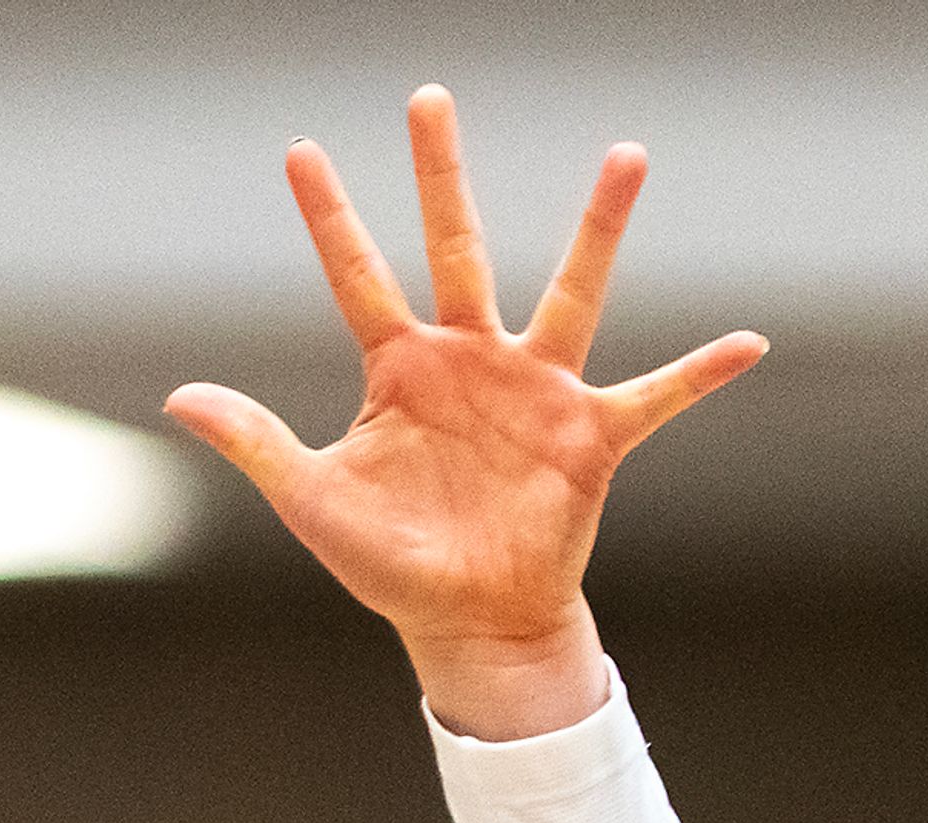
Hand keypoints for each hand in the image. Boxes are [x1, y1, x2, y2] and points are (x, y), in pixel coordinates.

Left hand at [164, 88, 765, 740]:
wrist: (465, 623)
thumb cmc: (389, 562)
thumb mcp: (311, 500)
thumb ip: (254, 440)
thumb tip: (178, 395)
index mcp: (400, 370)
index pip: (355, 277)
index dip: (328, 217)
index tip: (300, 148)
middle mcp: (470, 360)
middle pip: (456, 247)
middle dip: (442, 174)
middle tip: (428, 94)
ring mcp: (535, 390)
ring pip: (570, 292)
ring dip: (598, 229)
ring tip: (626, 155)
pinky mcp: (590, 436)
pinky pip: (654, 395)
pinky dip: (699, 373)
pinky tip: (748, 344)